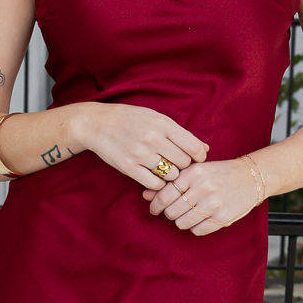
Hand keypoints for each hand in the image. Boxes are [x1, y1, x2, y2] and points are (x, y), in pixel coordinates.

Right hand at [78, 103, 209, 190]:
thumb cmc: (130, 119)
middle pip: (184, 163)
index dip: (198, 156)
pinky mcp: (129, 167)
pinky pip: (154, 184)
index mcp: (163, 124)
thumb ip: (180, 134)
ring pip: (171, 175)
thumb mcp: (156, 118)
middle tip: (177, 165)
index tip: (195, 159)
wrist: (97, 123)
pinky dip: (158, 184)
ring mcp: (140, 154)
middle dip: (183, 166)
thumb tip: (205, 148)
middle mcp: (153, 138)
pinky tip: (154, 177)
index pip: (193, 146)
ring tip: (164, 170)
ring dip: (171, 176)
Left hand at [142, 156, 262, 235]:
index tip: (154, 208)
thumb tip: (146, 195)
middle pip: (171, 211)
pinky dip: (194, 227)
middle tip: (173, 210)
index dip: (155, 205)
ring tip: (188, 213)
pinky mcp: (222, 218)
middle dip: (169, 213)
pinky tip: (199, 218)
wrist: (251, 177)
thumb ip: (170, 183)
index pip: (165, 195)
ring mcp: (213, 204)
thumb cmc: (219, 173)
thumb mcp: (195, 171)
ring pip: (182, 223)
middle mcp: (203, 188)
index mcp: (194, 173)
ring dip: (181, 221)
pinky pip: (197, 230)